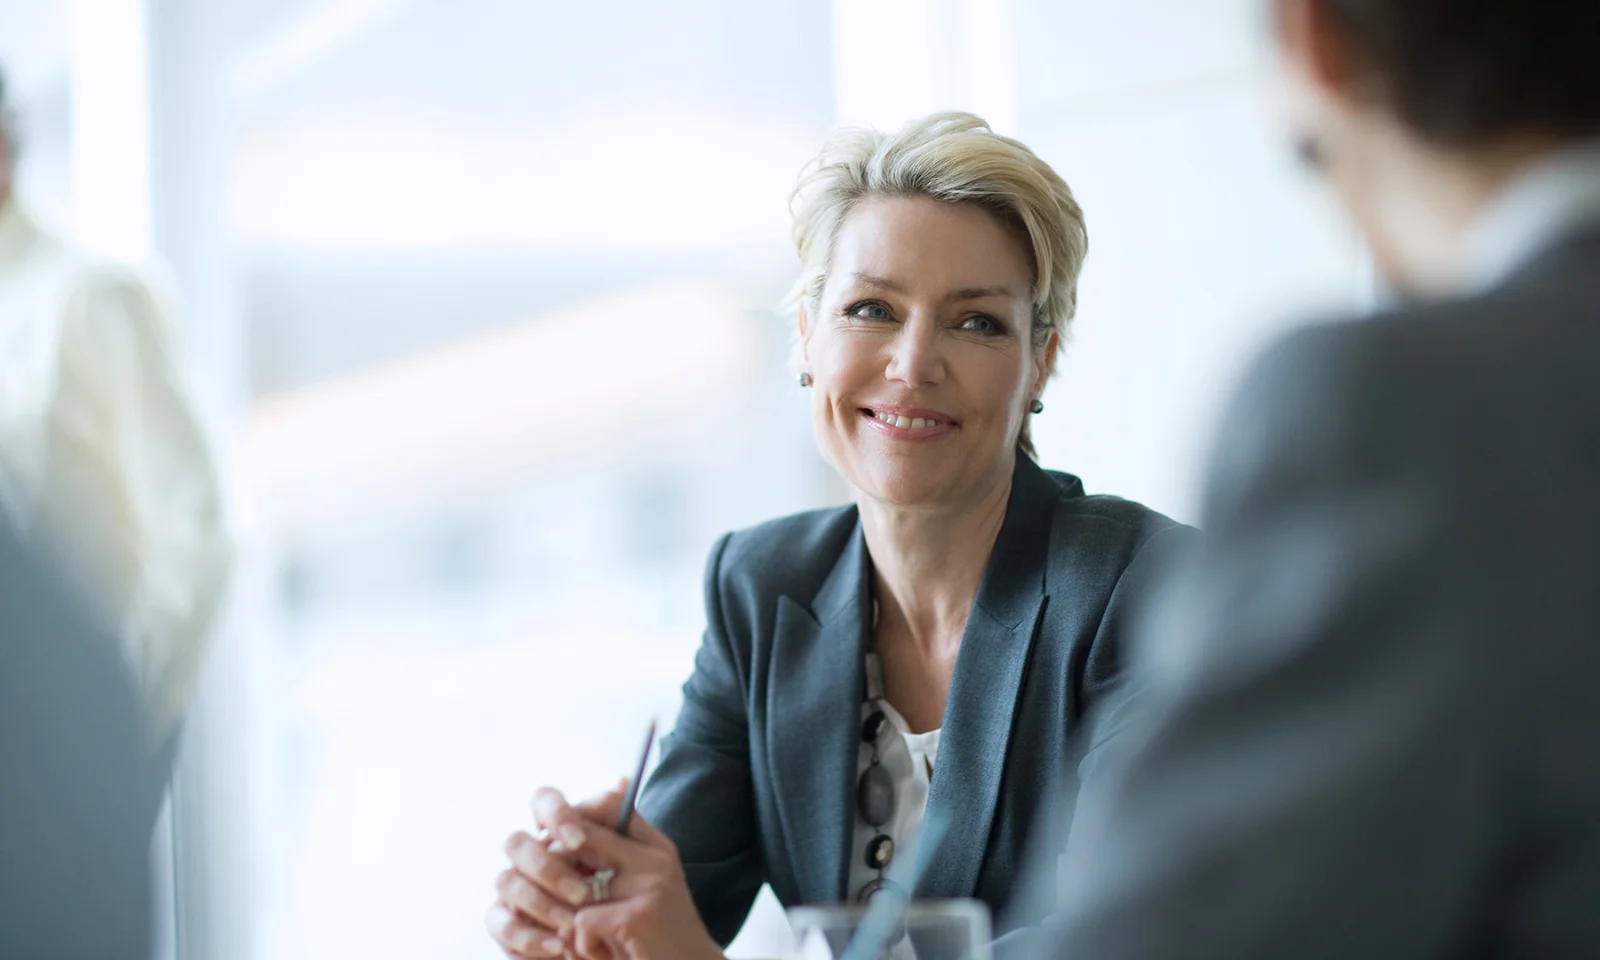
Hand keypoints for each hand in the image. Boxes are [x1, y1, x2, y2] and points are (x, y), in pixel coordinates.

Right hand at [487, 787, 616, 957]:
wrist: (622, 947)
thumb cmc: (622, 900)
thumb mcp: (632, 864)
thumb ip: (620, 826)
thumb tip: (620, 781)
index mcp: (559, 832)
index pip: (544, 802)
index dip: (557, 815)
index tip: (580, 839)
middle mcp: (530, 855)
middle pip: (517, 842)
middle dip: (549, 868)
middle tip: (583, 893)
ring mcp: (514, 888)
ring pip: (507, 882)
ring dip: (543, 904)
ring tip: (573, 926)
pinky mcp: (505, 923)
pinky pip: (501, 923)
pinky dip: (530, 937)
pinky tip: (559, 947)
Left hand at [525, 786, 722, 959]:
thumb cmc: (658, 939)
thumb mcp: (642, 890)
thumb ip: (615, 856)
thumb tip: (582, 810)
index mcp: (656, 846)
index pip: (610, 802)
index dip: (573, 817)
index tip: (558, 846)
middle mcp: (656, 858)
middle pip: (581, 834)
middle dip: (554, 867)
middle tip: (557, 899)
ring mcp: (650, 884)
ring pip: (575, 885)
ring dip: (569, 919)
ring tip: (585, 937)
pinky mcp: (640, 915)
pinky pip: (582, 921)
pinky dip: (584, 946)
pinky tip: (604, 954)